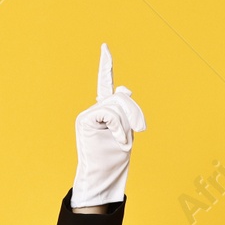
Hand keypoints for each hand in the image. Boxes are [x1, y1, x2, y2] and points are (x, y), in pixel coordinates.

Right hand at [70, 43, 146, 208]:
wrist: (103, 177)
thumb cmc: (114, 159)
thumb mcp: (127, 132)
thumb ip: (126, 110)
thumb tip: (124, 88)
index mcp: (105, 111)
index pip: (106, 83)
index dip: (106, 65)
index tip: (105, 47)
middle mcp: (95, 110)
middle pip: (120, 96)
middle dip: (134, 112)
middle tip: (140, 129)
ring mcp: (88, 114)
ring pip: (116, 104)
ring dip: (126, 125)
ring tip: (123, 142)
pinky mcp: (84, 120)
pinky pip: (110, 114)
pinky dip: (118, 128)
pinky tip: (117, 141)